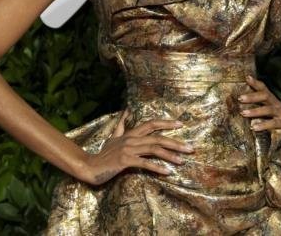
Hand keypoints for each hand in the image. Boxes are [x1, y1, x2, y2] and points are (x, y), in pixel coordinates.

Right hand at [76, 109, 194, 185]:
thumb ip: (122, 124)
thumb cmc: (104, 154)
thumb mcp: (113, 136)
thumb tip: (126, 109)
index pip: (152, 124)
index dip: (166, 123)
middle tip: (191, 148)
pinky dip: (157, 167)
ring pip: (154, 149)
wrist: (90, 166)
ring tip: (183, 161)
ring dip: (170, 155)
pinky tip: (168, 172)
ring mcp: (128, 149)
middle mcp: (131, 139)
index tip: (181, 125)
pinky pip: (144, 163)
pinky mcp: (125, 161)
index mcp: (131, 133)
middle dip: (176, 142)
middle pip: (158, 137)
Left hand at [239, 75, 280, 139]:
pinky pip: (274, 124)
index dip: (256, 83)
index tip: (247, 78)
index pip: (264, 89)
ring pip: (268, 109)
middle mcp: (276, 105)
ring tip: (243, 113)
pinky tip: (254, 127)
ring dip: (255, 111)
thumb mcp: (269, 111)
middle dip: (252, 97)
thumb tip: (240, 101)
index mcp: (272, 100)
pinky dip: (264, 125)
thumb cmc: (279, 120)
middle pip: (265, 96)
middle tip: (240, 98)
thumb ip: (258, 106)